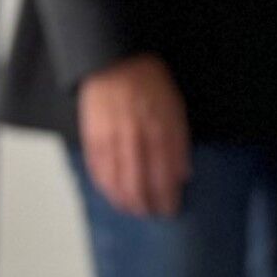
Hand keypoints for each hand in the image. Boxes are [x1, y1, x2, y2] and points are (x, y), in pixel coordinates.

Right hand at [78, 55, 191, 220]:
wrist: (115, 62)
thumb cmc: (150, 83)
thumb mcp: (175, 107)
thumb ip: (179, 142)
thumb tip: (183, 174)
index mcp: (161, 130)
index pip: (166, 176)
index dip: (168, 198)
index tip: (171, 208)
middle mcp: (137, 138)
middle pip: (141, 185)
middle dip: (148, 206)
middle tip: (153, 214)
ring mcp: (112, 140)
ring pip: (118, 183)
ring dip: (126, 202)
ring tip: (134, 210)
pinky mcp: (93, 139)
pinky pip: (99, 172)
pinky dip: (106, 188)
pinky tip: (113, 196)